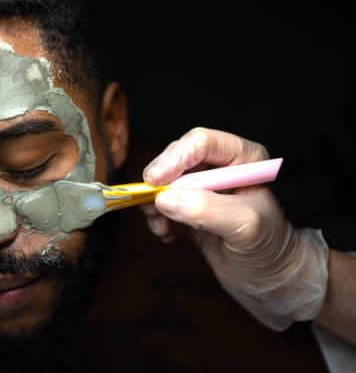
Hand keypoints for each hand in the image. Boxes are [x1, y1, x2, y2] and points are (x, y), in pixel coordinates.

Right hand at [141, 127, 328, 329]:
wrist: (267, 276)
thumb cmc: (268, 247)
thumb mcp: (244, 226)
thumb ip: (207, 209)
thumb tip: (165, 198)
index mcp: (243, 157)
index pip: (202, 143)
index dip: (175, 158)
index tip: (156, 181)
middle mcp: (221, 166)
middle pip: (177, 157)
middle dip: (161, 181)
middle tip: (151, 204)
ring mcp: (203, 185)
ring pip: (165, 179)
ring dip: (154, 201)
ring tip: (160, 225)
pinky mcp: (189, 204)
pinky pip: (162, 200)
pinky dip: (157, 216)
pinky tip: (166, 233)